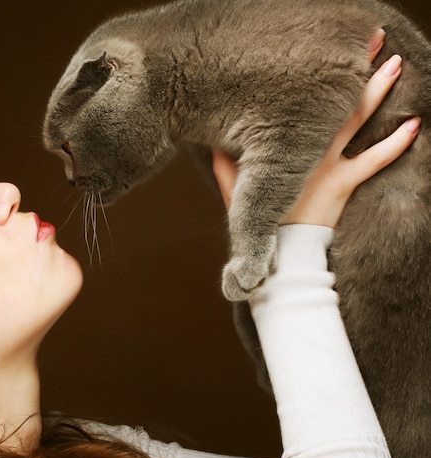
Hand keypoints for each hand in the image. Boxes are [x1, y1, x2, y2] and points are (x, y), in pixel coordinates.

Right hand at [213, 34, 419, 227]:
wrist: (280, 250)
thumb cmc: (258, 217)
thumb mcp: (234, 186)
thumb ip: (224, 161)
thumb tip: (214, 139)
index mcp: (280, 146)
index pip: (294, 104)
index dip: (304, 78)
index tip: (314, 52)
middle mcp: (305, 148)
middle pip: (330, 100)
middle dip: (348, 68)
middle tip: (367, 40)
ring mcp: (327, 165)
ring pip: (356, 120)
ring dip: (376, 90)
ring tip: (395, 62)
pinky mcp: (344, 184)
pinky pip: (375, 160)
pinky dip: (397, 143)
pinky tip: (415, 123)